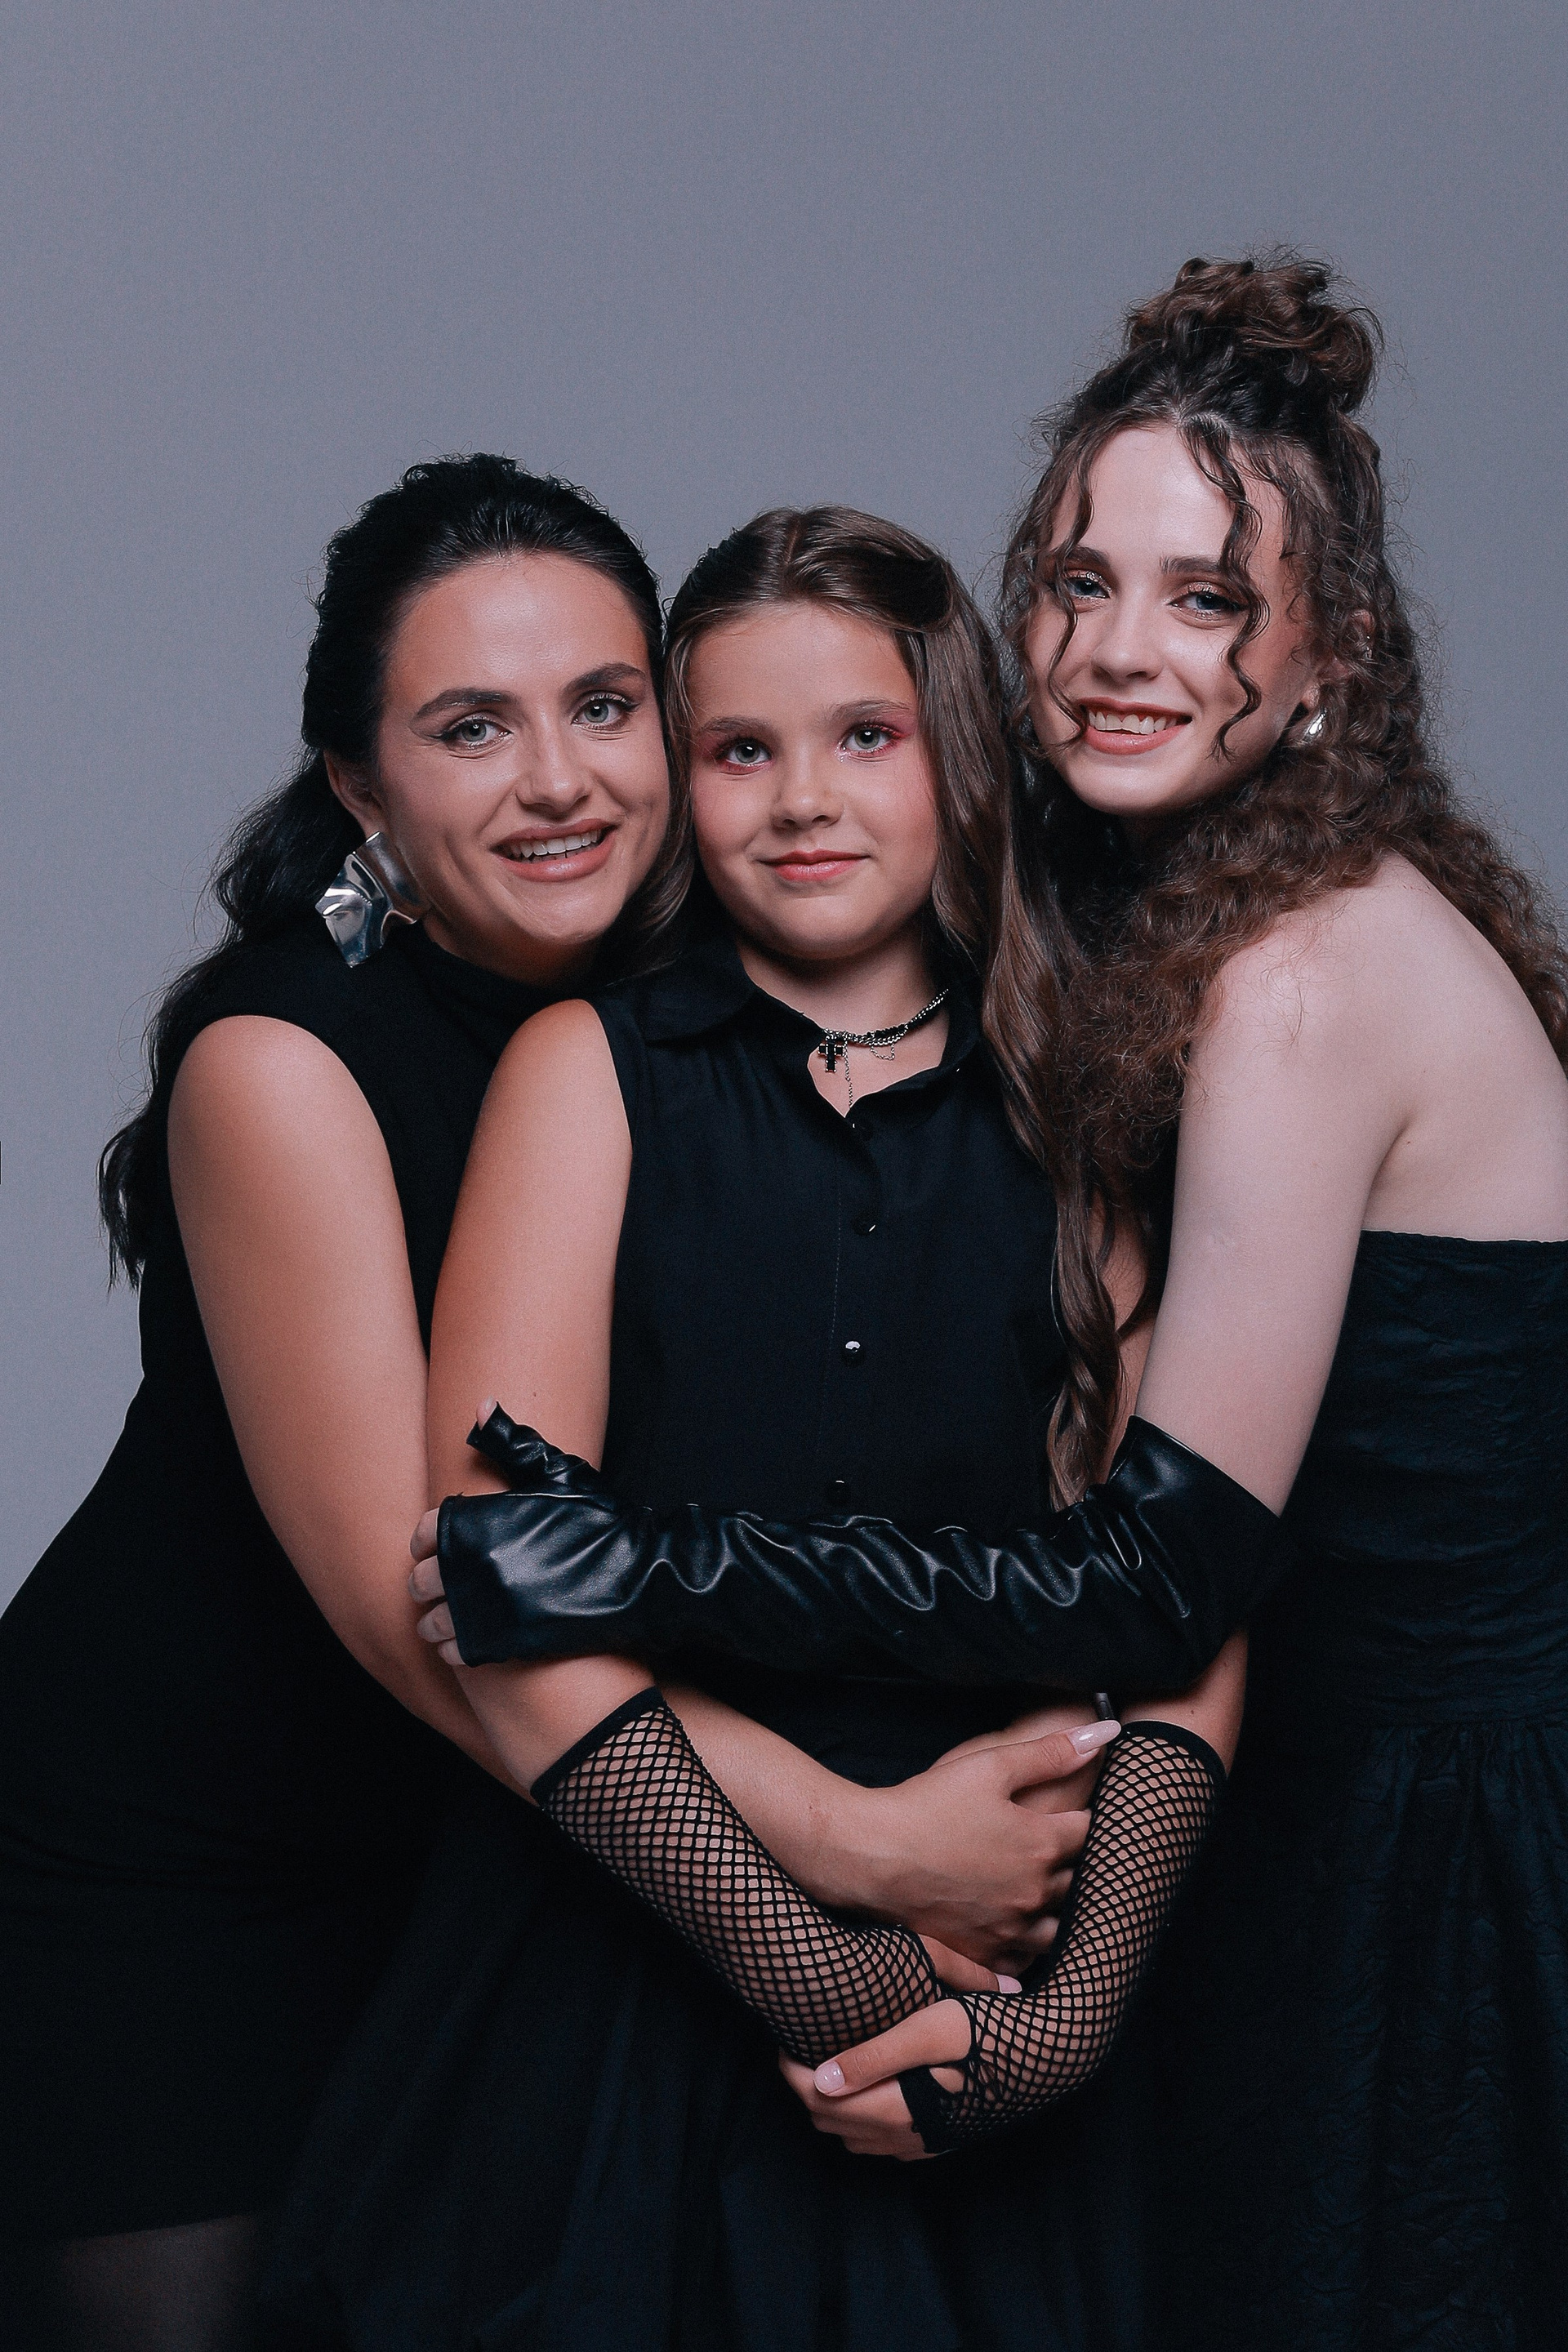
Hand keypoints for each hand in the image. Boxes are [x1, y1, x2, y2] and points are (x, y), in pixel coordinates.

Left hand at [408, 1396, 604, 1663]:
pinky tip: (471, 1642)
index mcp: (479, 1519)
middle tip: (448, 1586)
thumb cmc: (601, 1522)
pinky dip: (455, 1650)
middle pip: (420, 1579)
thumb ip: (513, 1441)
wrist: (642, 1577)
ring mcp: (484, 1605)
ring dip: (435, 1622)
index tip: (441, 1548)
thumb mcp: (559, 1473)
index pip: (426, 1531)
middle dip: (430, 1583)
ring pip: (431, 1621)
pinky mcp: (501, 1643)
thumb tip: (480, 1405)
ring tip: (452, 1621)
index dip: (431, 1541)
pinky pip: (454, 1652)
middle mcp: (472, 1562)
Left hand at [779, 2000, 976, 2160]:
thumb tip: (821, 2079)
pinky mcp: (944, 2139)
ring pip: (858, 2138)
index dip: (793, 2073)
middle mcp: (910, 2138)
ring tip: (828, 2064)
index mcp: (900, 2110)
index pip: (823, 2102)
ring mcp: (928, 2143)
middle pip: (834, 2123)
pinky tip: (870, 2086)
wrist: (1052, 2052)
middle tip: (799, 2048)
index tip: (783, 2040)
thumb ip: (873, 2056)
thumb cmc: (990, 2030)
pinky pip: (886, 2143)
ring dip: (834, 2107)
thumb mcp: (929, 2029)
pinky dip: (863, 2120)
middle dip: (808, 2090)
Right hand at [855, 1712, 1116, 1974]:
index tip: (1075, 1813)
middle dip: (1074, 1864)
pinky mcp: (981, 1953)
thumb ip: (1052, 1752)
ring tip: (1040, 1891)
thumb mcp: (990, 1766)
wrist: (871, 1854)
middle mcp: (1034, 1893)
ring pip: (1057, 1928)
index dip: (1085, 1819)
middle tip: (1060, 1849)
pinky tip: (1015, 1931)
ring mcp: (1009, 1929)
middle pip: (1077, 1882)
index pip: (1089, 1832)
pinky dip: (1026, 1947)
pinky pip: (1023, 1962)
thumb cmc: (928, 1804)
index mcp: (1041, 1845)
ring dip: (1056, 1909)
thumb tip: (1108, 1731)